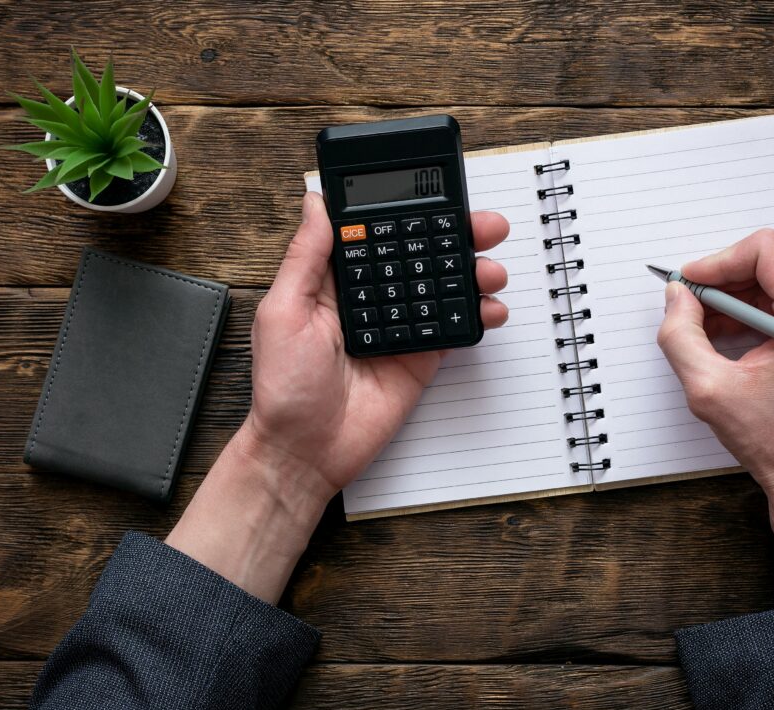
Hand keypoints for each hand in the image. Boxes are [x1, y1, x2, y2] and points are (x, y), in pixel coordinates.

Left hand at [167, 193, 508, 601]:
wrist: (307, 451)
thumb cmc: (283, 388)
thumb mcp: (283, 312)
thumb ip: (305, 258)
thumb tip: (316, 203)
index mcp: (335, 280)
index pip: (378, 233)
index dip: (407, 212)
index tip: (436, 194)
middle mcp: (372, 296)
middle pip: (420, 254)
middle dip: (457, 236)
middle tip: (485, 226)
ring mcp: (399, 325)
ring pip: (443, 287)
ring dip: (473, 273)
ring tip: (490, 269)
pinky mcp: (420, 356)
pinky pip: (453, 329)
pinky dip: (477, 315)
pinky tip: (489, 308)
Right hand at [657, 229, 773, 603]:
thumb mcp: (709, 389)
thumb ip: (681, 335)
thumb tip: (676, 297)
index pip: (765, 250)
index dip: (718, 260)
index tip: (688, 284)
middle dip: (725, 277)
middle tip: (690, 303)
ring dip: (738, 294)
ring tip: (705, 325)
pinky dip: (757, 309)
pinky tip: (729, 336)